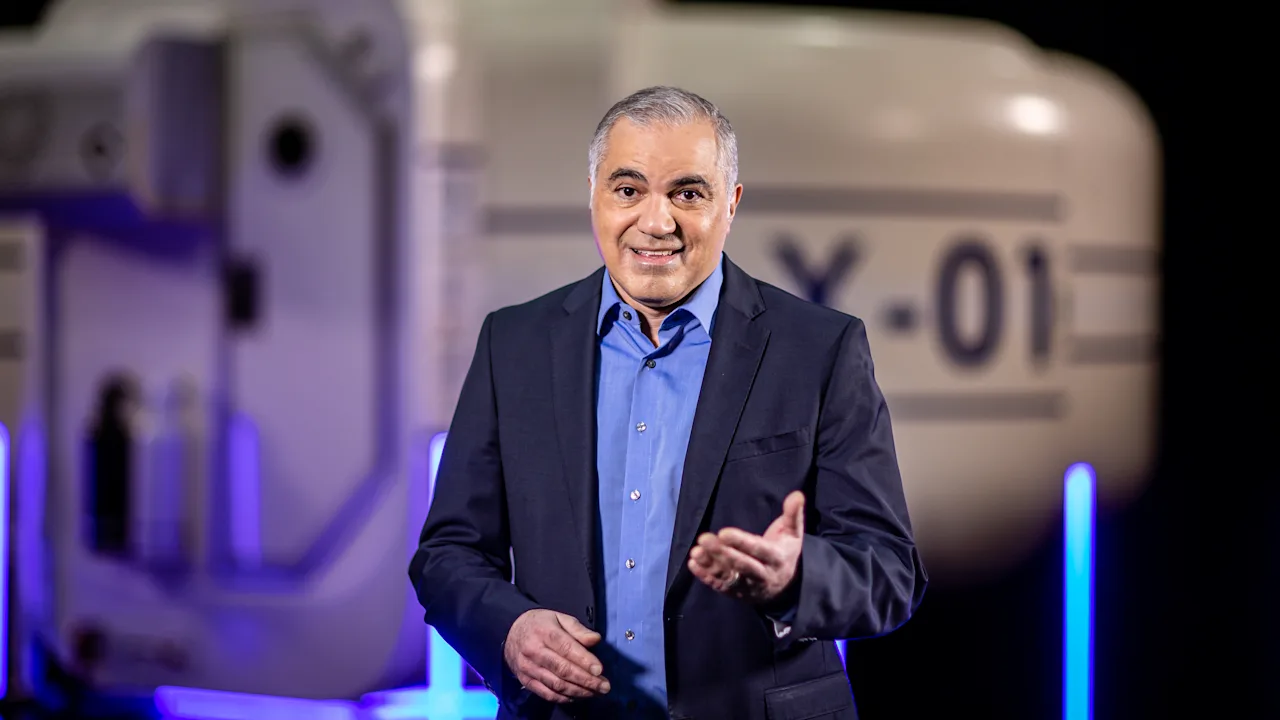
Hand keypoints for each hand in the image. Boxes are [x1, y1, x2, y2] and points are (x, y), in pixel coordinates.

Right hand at [503, 609, 610, 702]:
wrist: (510, 632)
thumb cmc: (540, 624)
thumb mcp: (558, 617)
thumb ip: (578, 629)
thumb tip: (595, 639)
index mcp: (544, 632)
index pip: (566, 648)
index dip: (584, 660)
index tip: (600, 670)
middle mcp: (534, 651)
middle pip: (562, 669)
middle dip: (586, 680)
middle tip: (604, 686)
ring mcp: (528, 668)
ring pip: (556, 684)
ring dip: (578, 691)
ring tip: (595, 692)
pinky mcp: (525, 680)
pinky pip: (546, 693)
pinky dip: (563, 698)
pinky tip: (577, 696)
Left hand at [688, 490, 803, 603]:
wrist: (785, 586)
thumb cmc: (785, 551)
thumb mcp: (793, 533)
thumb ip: (793, 514)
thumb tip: (797, 494)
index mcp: (777, 558)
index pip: (758, 550)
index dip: (741, 542)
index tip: (724, 532)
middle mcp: (763, 575)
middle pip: (742, 565)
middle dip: (723, 553)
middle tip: (704, 539)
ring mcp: (748, 586)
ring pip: (729, 577)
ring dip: (711, 565)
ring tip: (696, 552)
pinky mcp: (736, 593)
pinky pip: (720, 585)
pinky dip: (706, 577)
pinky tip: (693, 564)